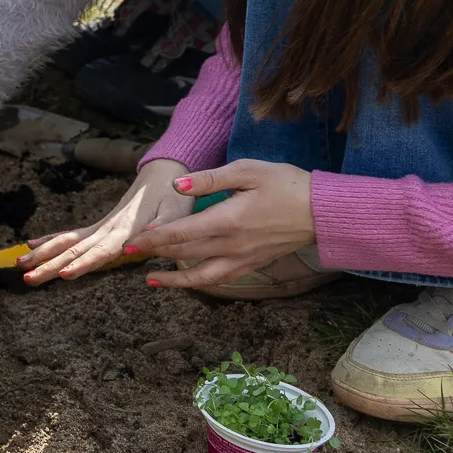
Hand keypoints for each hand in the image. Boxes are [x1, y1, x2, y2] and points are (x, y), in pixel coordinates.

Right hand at [20, 157, 192, 283]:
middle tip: (27, 277)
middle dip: (49, 264)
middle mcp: (107, 229)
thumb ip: (160, 230)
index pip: (100, 251)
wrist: (163, 173)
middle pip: (74, 250)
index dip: (83, 264)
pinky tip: (32, 244)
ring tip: (20, 264)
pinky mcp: (101, 226)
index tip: (64, 274)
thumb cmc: (174, 196)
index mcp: (124, 230)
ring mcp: (101, 227)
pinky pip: (71, 236)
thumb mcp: (176, 213)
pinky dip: (51, 239)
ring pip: (66, 242)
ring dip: (43, 253)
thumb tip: (138, 243)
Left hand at [137, 160, 316, 289]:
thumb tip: (177, 184)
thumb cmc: (286, 185)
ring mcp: (244, 259)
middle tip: (128, 253)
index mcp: (227, 220)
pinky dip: (200, 282)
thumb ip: (209, 179)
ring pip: (201, 276)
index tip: (131, 240)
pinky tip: (188, 281)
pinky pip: (221, 279)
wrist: (323, 212)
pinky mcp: (253, 264)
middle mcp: (232, 245)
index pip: (180, 233)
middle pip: (184, 254)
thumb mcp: (247, 170)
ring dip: (174, 279)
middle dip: (154, 254)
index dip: (153, 238)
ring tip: (151, 279)